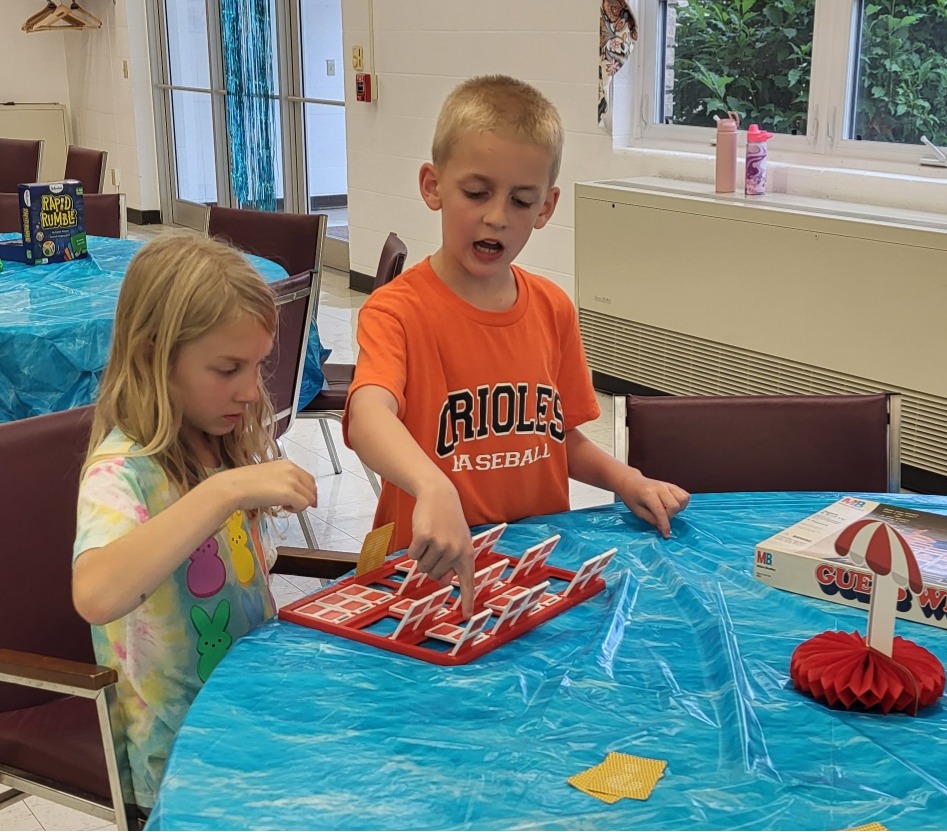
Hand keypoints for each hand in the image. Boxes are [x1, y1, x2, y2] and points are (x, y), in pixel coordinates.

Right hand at [209, 460, 317, 513]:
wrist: (233, 487)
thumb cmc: (244, 483)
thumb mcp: (268, 476)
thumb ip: (283, 481)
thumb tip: (293, 494)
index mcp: (287, 464)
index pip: (308, 479)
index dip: (308, 491)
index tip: (303, 500)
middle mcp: (292, 470)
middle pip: (312, 488)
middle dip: (306, 499)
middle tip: (292, 506)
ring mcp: (291, 481)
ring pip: (309, 498)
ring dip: (299, 505)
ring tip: (283, 506)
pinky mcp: (289, 493)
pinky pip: (303, 505)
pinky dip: (295, 510)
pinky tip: (282, 508)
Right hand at [407, 482, 474, 616]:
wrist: (439, 495)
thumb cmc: (447, 521)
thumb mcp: (455, 542)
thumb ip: (452, 563)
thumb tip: (443, 582)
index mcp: (467, 554)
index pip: (468, 582)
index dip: (467, 600)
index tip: (468, 617)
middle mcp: (456, 552)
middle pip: (435, 575)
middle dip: (431, 563)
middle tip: (436, 544)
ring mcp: (441, 545)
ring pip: (423, 567)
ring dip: (422, 555)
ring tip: (430, 537)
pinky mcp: (425, 538)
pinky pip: (413, 556)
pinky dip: (413, 547)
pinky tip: (421, 533)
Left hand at [617, 470, 688, 538]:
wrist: (631, 482)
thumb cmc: (631, 497)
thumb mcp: (637, 511)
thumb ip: (651, 519)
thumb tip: (663, 528)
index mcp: (648, 494)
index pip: (661, 512)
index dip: (665, 526)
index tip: (666, 535)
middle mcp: (660, 487)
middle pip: (674, 506)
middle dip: (670, 516)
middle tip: (661, 518)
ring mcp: (667, 485)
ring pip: (683, 499)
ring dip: (678, 509)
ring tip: (668, 510)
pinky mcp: (672, 485)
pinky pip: (685, 495)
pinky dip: (682, 503)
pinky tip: (673, 505)